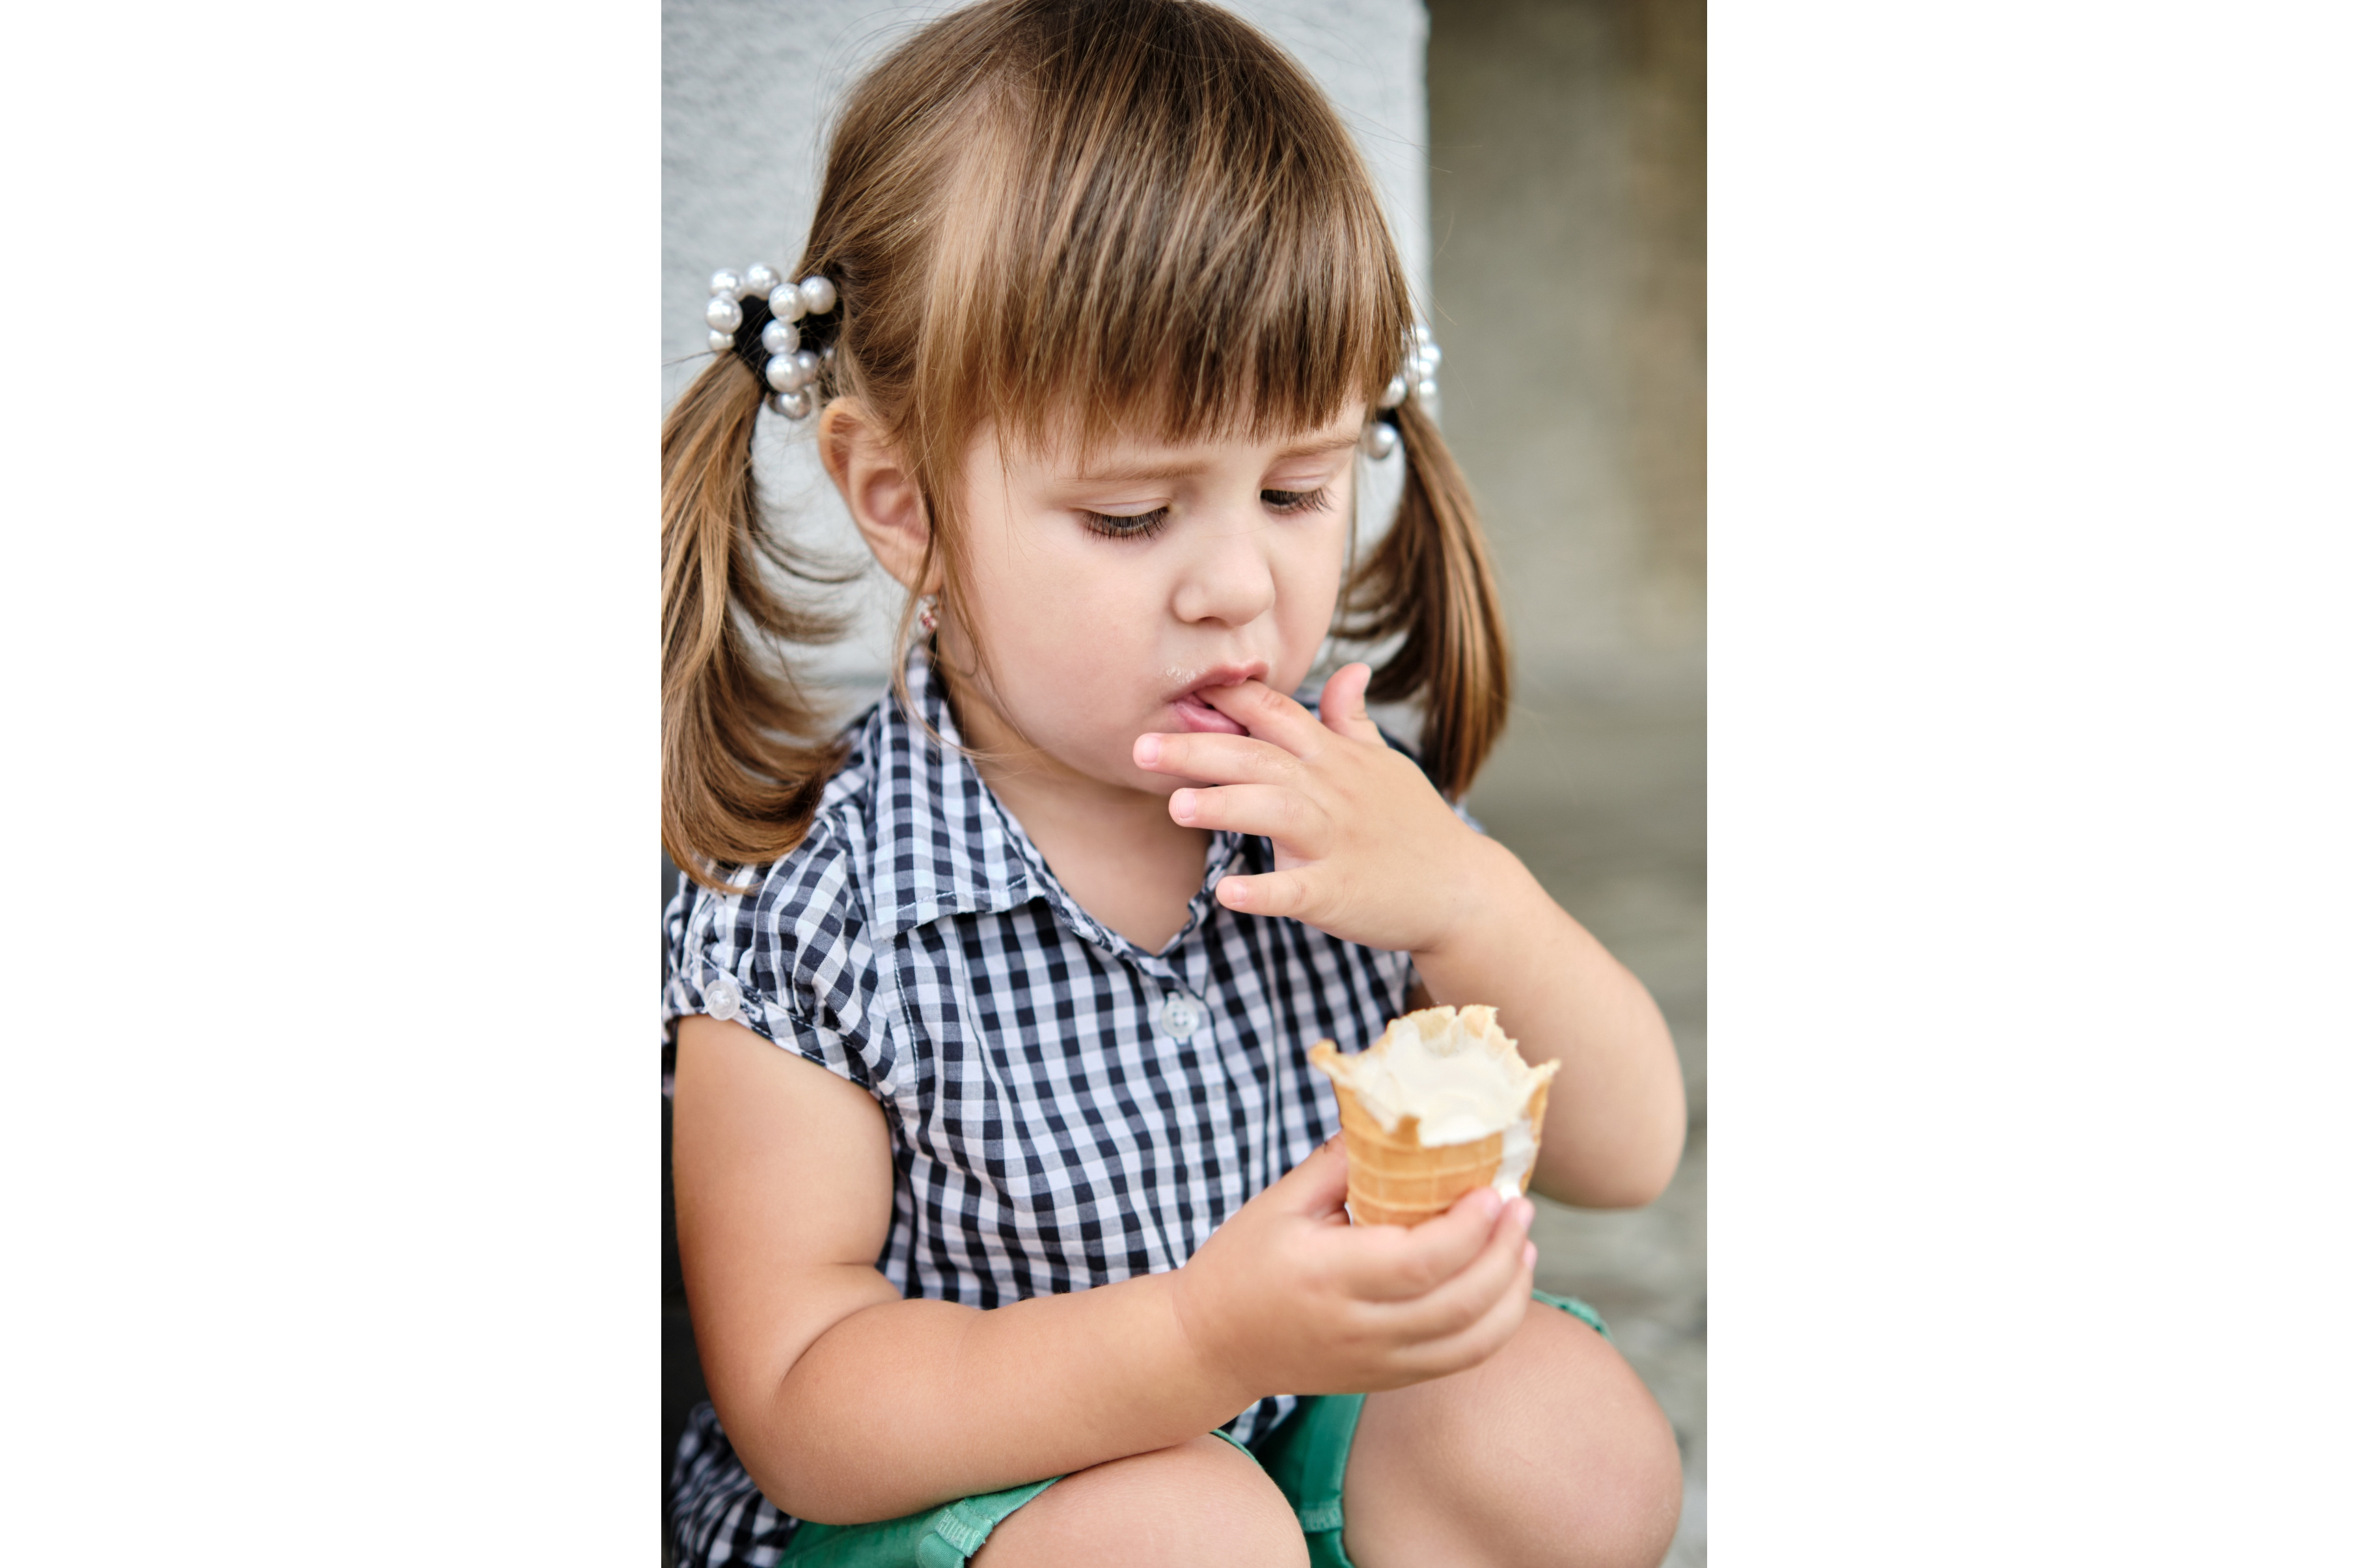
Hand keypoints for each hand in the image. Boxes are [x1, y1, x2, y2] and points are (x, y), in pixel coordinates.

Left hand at [1132, 664, 1512, 954]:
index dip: (1226, 699)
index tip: (1174, 687)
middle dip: (1199, 750)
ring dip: (1227, 807)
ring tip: (1176, 806)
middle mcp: (1332, 791)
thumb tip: (1349, 669)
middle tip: (1141, 747)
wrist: (1462, 890)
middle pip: (1260, 759)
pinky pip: (1298, 890)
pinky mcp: (1341, 891)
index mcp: (1334, 758)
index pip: (1275, 715)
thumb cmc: (1413, 825)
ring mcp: (1337, 842)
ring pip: (1277, 814)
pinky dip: (1264, 891)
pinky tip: (1228, 893)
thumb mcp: (1385, 764)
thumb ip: (1353, 719)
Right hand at [1167, 1136, 1538, 1402]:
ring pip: (1471, 1341)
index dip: (1470, 1228)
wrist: (1212, 1345)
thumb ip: (1340, 1162)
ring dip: (1512, 1291)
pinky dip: (1496, 1325)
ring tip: (1524, 1243)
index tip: (1493, 1189)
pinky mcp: (1387, 1378)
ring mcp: (1377, 1362)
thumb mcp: (1280, 1202)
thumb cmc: (1242, 1262)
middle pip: (1459, 1303)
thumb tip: (1399, 1119)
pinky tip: (1505, 1285)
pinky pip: (1460, 1361)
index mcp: (1328, 1277)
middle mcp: (1358, 1328)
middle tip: (1521, 1206)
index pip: (1420, 1262)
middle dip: (1504, 1252)